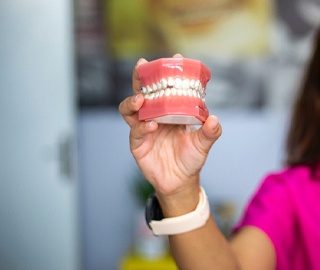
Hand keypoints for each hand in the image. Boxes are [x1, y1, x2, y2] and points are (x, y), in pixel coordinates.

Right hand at [119, 54, 221, 210]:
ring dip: (133, 101)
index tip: (177, 59)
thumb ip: (210, 133)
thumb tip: (214, 119)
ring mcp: (143, 129)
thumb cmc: (191, 159)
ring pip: (130, 109)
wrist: (180, 181)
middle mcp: (154, 116)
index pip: (166, 88)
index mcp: (169, 111)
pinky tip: (151, 125)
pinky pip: (135, 131)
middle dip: (140, 78)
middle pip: (142, 92)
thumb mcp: (203, 144)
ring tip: (141, 98)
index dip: (169, 73)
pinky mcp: (137, 143)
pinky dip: (142, 126)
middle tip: (142, 66)